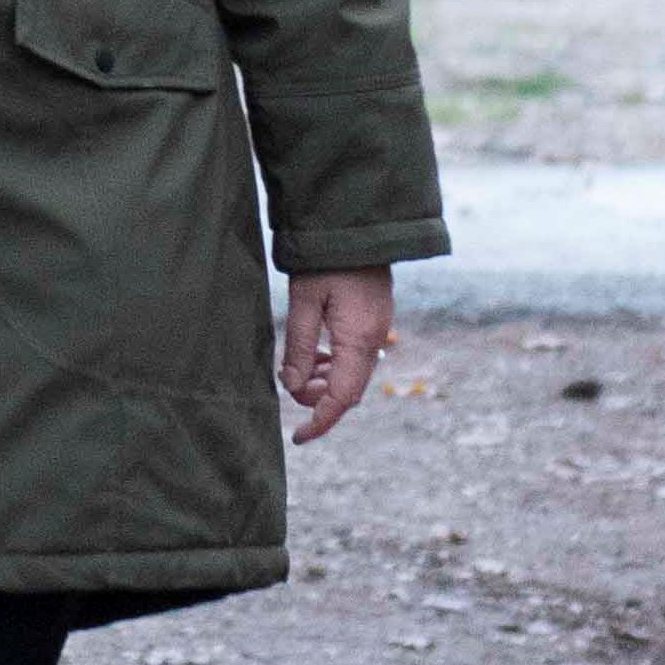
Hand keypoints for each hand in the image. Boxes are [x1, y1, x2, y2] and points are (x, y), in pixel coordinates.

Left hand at [281, 266, 394, 443]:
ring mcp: (378, 332)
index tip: (298, 437)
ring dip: (324, 382)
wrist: (357, 228)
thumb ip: (299, 346)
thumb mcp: (304, 300)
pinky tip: (313, 354)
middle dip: (318, 399)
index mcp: (358, 339)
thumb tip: (293, 388)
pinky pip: (355, 358)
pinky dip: (333, 365)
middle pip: (348, 391)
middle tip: (287, 384)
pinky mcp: (373, 323)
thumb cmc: (326, 259)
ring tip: (296, 369)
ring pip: (352, 376)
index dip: (320, 421)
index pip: (342, 397)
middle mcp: (375, 340)